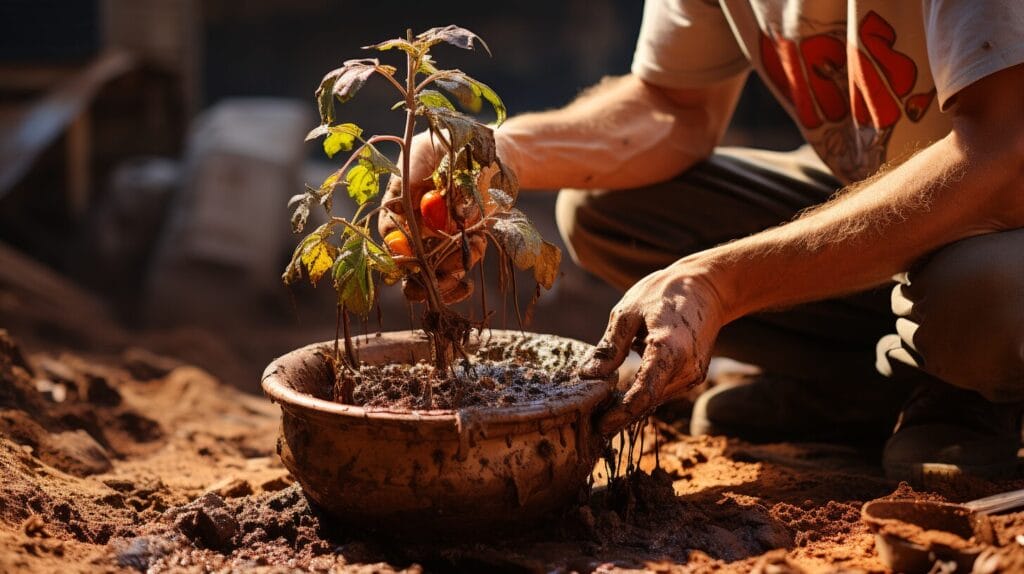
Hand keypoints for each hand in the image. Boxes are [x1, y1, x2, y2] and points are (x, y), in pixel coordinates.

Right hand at [378, 131, 486, 302]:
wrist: (495, 149)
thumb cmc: (453, 140)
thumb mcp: (427, 150)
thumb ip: (411, 174)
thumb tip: (396, 205)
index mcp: (401, 202)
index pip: (390, 232)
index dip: (395, 246)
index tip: (407, 253)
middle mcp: (419, 223)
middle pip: (409, 260)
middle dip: (419, 274)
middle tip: (433, 276)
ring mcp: (443, 234)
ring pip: (436, 268)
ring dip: (446, 274)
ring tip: (460, 269)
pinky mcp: (468, 238)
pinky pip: (465, 258)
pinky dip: (470, 257)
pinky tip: (479, 243)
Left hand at [580, 264, 725, 434]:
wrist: (707, 287)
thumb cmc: (664, 293)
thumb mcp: (628, 312)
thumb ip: (610, 347)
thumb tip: (587, 375)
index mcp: (669, 349)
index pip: (644, 394)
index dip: (620, 415)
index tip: (599, 427)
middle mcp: (686, 368)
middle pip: (649, 401)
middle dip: (621, 413)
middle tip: (591, 420)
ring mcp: (693, 374)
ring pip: (657, 399)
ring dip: (632, 405)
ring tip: (602, 408)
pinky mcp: (694, 375)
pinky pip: (664, 390)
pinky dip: (645, 393)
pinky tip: (624, 392)